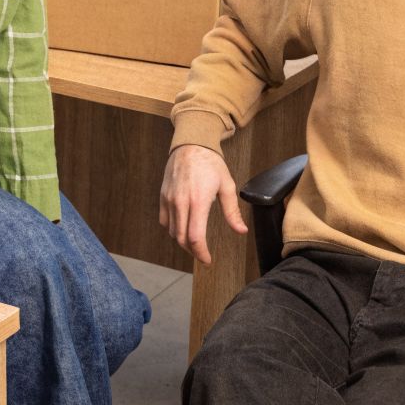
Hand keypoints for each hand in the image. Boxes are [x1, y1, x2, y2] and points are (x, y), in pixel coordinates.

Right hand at [160, 145, 245, 264]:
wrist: (191, 145)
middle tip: (203, 254)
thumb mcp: (227, 186)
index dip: (201, 253)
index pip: (195, 237)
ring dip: (183, 241)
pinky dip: (173, 229)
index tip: (208, 259)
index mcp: (198, 201)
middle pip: (182, 239)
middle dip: (193, 251)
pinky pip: (165, 221)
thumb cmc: (211, 164)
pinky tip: (183, 228)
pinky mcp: (163, 197)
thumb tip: (241, 230)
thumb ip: (232, 212)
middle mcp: (180, 203)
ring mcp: (169, 200)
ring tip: (195, 242)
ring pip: (172, 232)